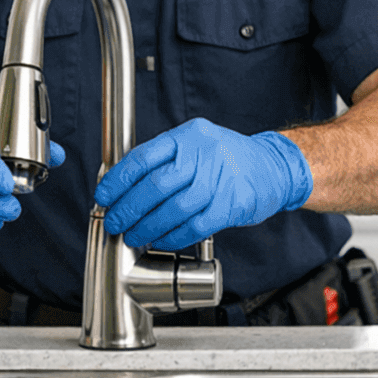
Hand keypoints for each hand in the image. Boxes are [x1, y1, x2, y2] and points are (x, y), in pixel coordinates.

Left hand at [95, 118, 312, 248]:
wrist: (273, 167)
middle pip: (154, 186)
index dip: (118, 181)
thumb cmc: (228, 158)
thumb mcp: (197, 143)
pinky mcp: (230, 206)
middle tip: (115, 222)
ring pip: (172, 210)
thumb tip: (124, 186)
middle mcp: (203, 154)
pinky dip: (172, 237)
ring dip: (147, 228)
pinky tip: (160, 241)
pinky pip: (193, 226)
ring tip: (133, 236)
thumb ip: (166, 160)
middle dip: (128, 209)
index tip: (104, 197)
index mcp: (188, 136)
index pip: (143, 158)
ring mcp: (219, 180)